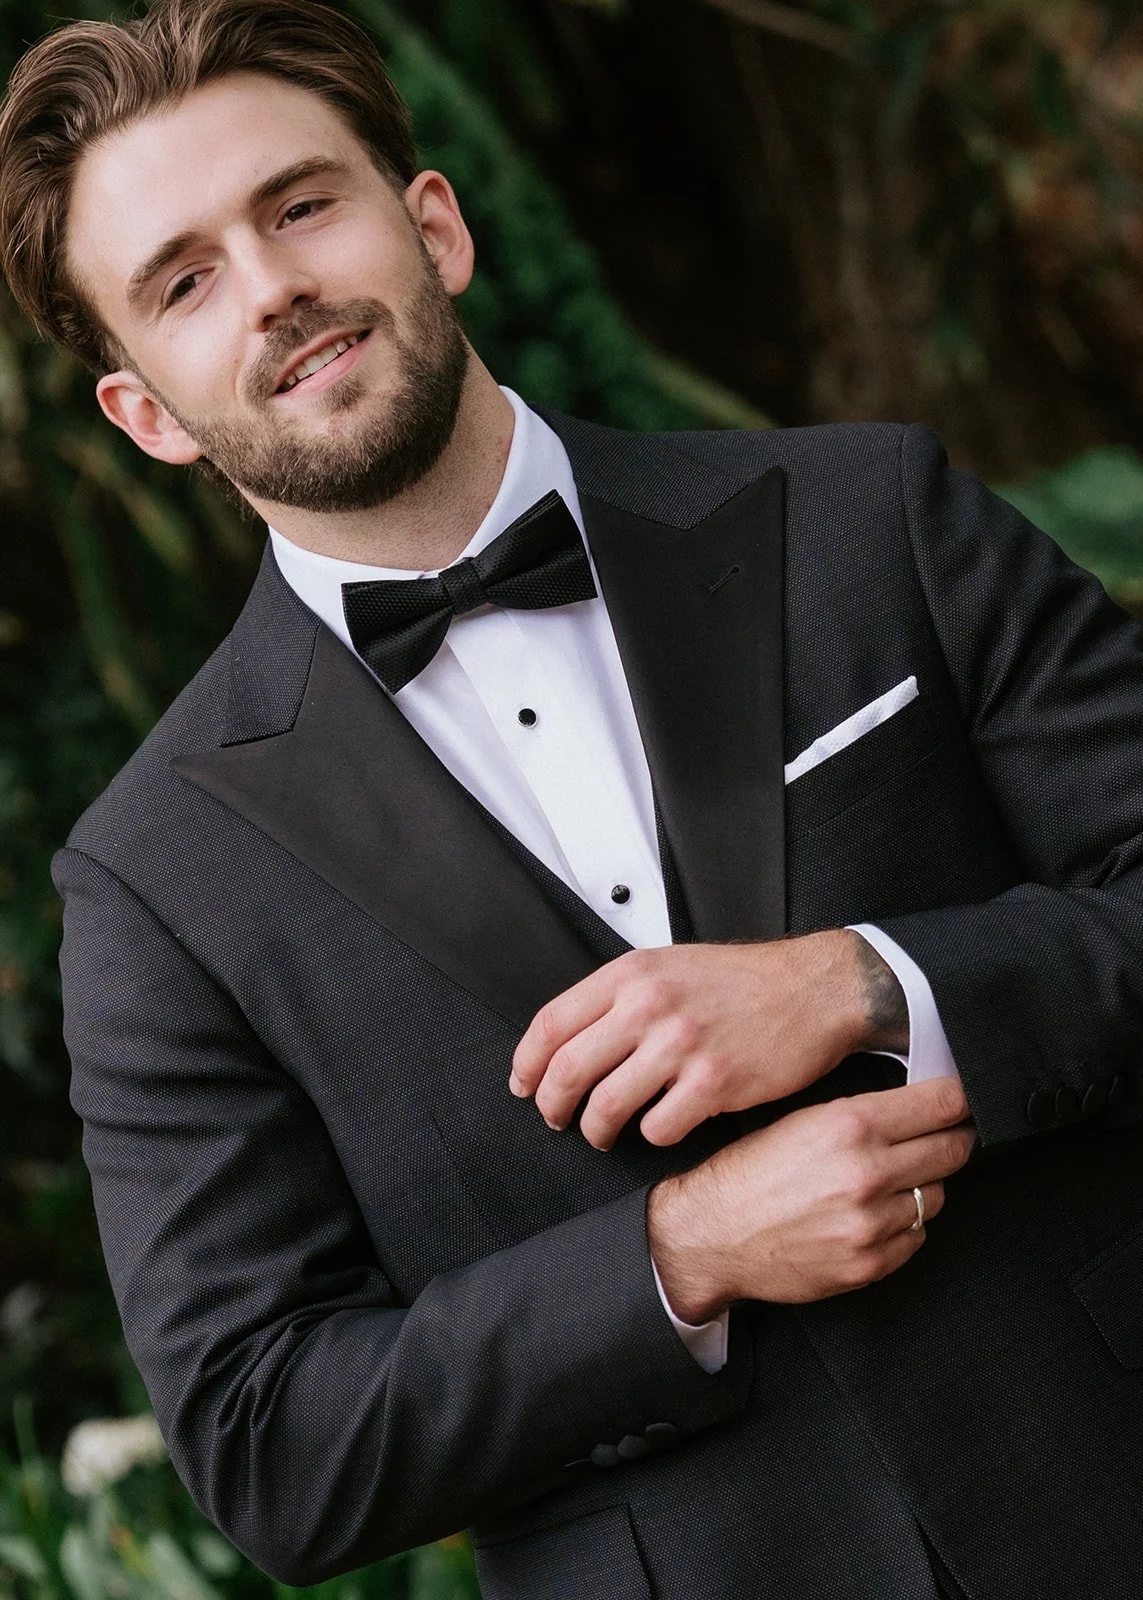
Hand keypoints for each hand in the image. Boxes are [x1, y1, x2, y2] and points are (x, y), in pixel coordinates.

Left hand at [510, 932, 892, 1148]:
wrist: (813, 989)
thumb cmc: (741, 982)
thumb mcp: (669, 966)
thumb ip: (619, 997)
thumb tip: (568, 1040)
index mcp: (631, 974)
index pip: (551, 1024)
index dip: (526, 1064)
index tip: (523, 1086)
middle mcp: (650, 1005)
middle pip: (568, 1071)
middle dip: (552, 1106)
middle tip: (557, 1119)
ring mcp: (682, 1044)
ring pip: (606, 1107)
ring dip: (596, 1131)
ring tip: (603, 1133)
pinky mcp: (715, 1082)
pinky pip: (658, 1128)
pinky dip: (651, 1135)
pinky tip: (661, 1125)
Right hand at [647, 1075, 976, 1319]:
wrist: (709, 1234)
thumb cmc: (748, 1170)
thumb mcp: (801, 1120)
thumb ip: (863, 1113)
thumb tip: (922, 1105)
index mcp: (849, 1125)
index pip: (942, 1104)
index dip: (961, 1097)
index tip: (966, 1099)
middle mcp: (867, 1173)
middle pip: (953, 1149)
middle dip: (952, 1138)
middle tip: (945, 1134)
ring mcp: (871, 1224)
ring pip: (937, 1195)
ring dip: (922, 1186)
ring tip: (886, 1181)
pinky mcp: (870, 1264)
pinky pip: (916, 1237)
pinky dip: (903, 1225)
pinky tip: (871, 1215)